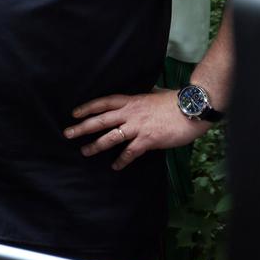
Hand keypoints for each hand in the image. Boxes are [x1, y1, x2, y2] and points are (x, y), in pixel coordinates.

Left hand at [65, 89, 208, 169]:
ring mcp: (137, 126)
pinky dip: (121, 160)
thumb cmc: (175, 101)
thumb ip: (144, 96)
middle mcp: (130, 113)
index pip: (103, 102)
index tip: (74, 113)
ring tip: (84, 151)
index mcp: (130, 100)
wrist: (192, 108)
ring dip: (96, 145)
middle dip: (82, 127)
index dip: (87, 108)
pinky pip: (130, 152)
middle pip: (100, 120)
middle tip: (68, 134)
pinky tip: (115, 166)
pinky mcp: (148, 139)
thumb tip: (144, 93)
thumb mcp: (154, 94)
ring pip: (110, 137)